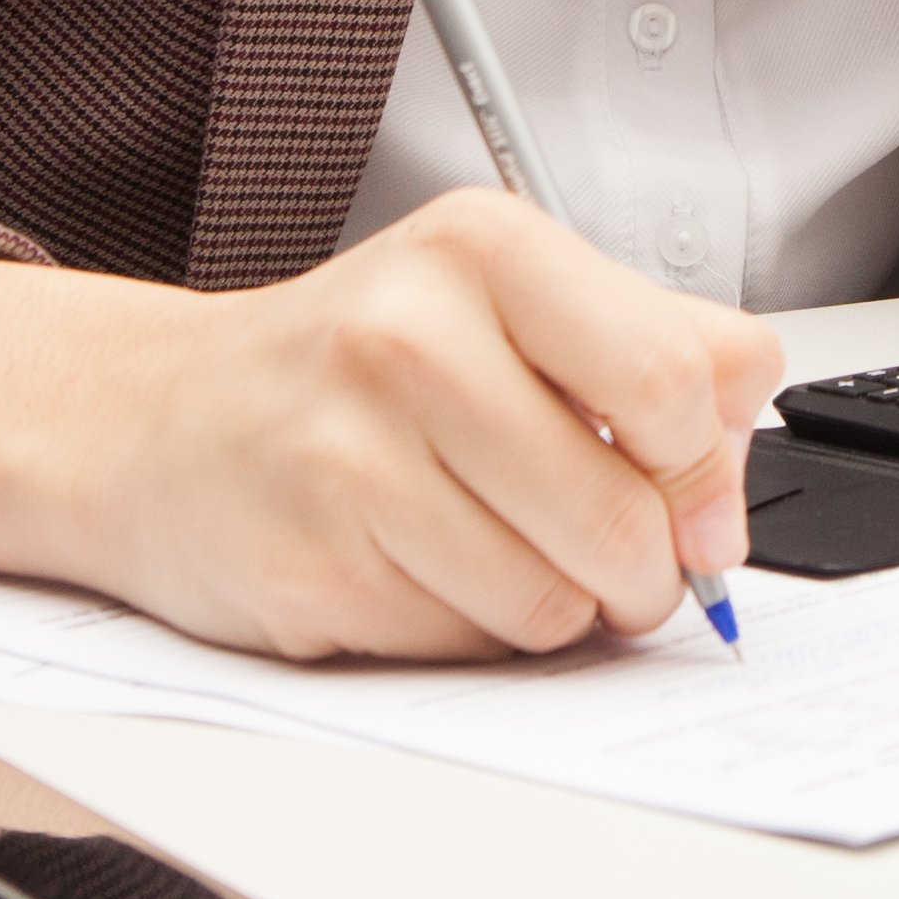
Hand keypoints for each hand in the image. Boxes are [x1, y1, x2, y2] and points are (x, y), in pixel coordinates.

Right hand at [0, 195, 782, 663]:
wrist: (157, 424)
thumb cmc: (358, 371)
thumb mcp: (510, 306)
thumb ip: (658, 347)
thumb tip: (741, 446)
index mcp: (485, 249)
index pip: (676, 379)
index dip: (706, 468)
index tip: (691, 496)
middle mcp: (409, 334)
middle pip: (624, 515)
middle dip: (642, 568)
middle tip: (613, 559)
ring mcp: (346, 454)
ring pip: (551, 601)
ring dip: (554, 610)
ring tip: (498, 554)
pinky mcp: (308, 566)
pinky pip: (464, 649)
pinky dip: (467, 637)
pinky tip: (417, 574)